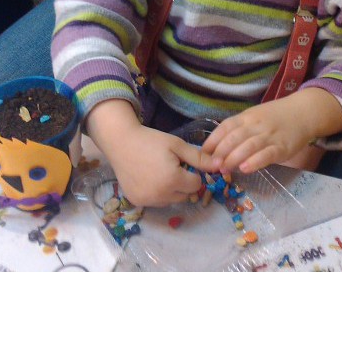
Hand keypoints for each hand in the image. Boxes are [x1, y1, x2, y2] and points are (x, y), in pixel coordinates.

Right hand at [87, 99, 204, 206]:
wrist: (120, 142)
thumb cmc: (151, 140)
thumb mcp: (177, 145)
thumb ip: (199, 158)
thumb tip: (221, 165)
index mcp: (173, 180)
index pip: (196, 184)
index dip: (192, 173)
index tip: (182, 162)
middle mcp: (161, 194)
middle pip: (185, 195)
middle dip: (183, 183)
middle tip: (170, 166)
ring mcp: (148, 200)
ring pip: (171, 200)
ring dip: (171, 190)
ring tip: (159, 171)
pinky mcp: (137, 202)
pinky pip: (156, 202)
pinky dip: (157, 193)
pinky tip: (148, 178)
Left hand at [199, 88, 341, 174]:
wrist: (303, 112)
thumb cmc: (275, 117)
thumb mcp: (254, 117)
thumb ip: (239, 130)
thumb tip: (217, 148)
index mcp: (246, 117)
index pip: (225, 127)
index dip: (212, 140)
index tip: (202, 154)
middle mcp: (255, 125)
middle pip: (234, 137)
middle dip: (220, 152)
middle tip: (211, 165)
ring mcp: (269, 136)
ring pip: (248, 146)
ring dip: (233, 158)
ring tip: (223, 169)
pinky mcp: (282, 147)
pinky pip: (267, 154)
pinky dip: (255, 161)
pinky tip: (245, 168)